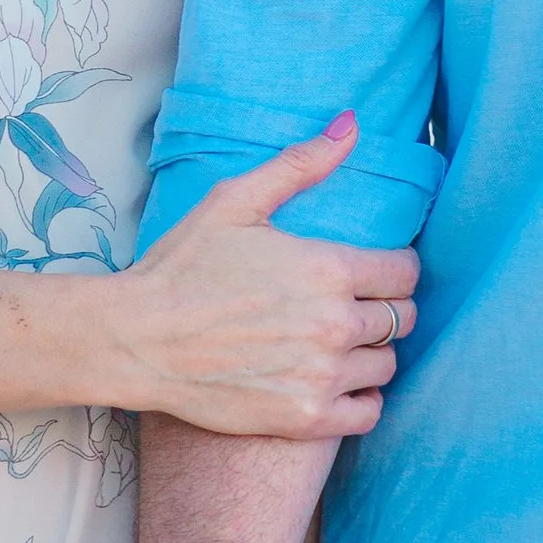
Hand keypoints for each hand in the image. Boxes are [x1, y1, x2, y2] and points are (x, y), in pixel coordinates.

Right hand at [107, 116, 417, 435]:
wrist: (136, 340)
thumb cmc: (182, 267)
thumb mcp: (235, 202)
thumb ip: (300, 165)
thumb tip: (351, 123)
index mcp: (328, 269)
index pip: (405, 272)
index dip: (396, 268)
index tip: (377, 271)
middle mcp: (334, 324)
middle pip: (402, 318)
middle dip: (386, 307)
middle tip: (355, 306)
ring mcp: (321, 376)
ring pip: (387, 365)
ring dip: (371, 352)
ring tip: (340, 343)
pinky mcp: (305, 418)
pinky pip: (368, 412)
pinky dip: (361, 398)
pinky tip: (337, 381)